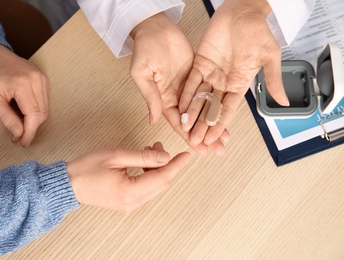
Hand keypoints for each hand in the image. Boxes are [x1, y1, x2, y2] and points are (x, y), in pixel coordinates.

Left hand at [0, 44, 49, 147]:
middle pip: (42, 114)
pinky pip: (45, 101)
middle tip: (18, 136)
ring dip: (34, 120)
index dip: (30, 132)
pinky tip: (24, 111)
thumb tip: (19, 134)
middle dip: (31, 128)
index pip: (34, 115)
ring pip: (46, 109)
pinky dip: (37, 110)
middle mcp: (37, 80)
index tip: (23, 143)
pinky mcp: (44, 79)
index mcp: (23, 84)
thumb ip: (6, 118)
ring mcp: (43, 78)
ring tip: (20, 123)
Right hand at [66, 142, 190, 212]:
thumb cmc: (86, 168)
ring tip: (149, 150)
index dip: (176, 165)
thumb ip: (143, 156)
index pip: (162, 178)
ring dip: (156, 168)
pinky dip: (149, 175)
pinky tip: (143, 162)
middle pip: (161, 184)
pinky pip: (146, 190)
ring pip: (154, 187)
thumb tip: (165, 157)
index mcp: (129, 192)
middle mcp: (132, 203)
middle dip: (165, 164)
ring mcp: (129, 205)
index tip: (186, 155)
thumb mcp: (116, 155)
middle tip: (159, 146)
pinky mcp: (126, 203)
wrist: (68, 184)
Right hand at [130, 13, 212, 154]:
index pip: (177, 122)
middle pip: (193, 120)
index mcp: (163, 98)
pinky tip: (224, 114)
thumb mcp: (143, 74)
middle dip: (204, 135)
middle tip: (217, 149)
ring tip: (225, 138)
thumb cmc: (145, 49)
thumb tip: (153, 120)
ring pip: (203, 109)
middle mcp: (177, 96)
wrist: (156, 28)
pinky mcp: (198, 74)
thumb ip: (151, 97)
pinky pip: (209, 92)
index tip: (198, 148)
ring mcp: (188, 86)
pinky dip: (216, 104)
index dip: (188, 136)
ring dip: (213, 123)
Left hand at [179, 0, 288, 149]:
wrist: (242, 10)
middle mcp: (224, 81)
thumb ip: (272, 79)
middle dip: (203, 124)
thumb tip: (284, 102)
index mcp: (240, 83)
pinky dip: (186, 94)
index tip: (214, 138)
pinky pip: (191, 81)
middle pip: (212, 107)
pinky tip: (181, 107)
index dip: (220, 124)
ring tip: (185, 128)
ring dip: (193, 113)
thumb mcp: (270, 56)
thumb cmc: (258, 30)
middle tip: (196, 140)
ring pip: (200, 98)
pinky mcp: (200, 63)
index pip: (229, 108)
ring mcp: (211, 73)